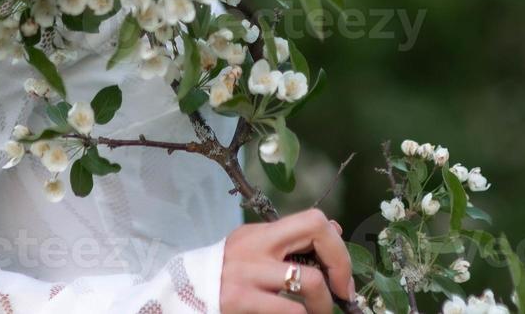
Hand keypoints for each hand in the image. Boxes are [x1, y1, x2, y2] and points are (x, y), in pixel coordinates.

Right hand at [219, 208, 353, 313]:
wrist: (182, 297)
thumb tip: (334, 229)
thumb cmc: (223, 277)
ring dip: (323, 305)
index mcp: (261, 234)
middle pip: (316, 232)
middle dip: (340, 265)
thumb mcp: (252, 251)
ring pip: (310, 281)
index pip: (312, 220)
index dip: (336, 246)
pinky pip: (290, 311)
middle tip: (342, 293)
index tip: (341, 275)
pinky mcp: (241, 300)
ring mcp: (248, 273)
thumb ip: (288, 243)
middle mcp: (256, 246)